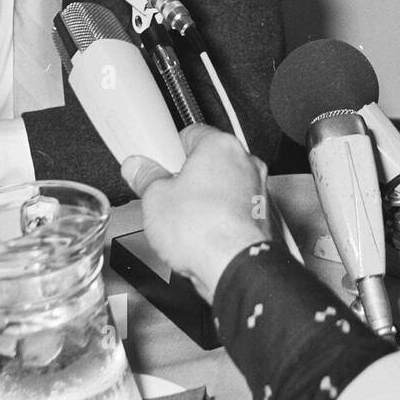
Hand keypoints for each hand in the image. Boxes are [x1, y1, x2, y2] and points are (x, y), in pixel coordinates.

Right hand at [121, 125, 272, 301]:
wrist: (235, 265)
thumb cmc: (202, 229)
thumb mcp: (156, 200)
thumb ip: (146, 178)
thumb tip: (136, 167)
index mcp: (220, 146)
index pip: (192, 133)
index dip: (171, 148)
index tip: (159, 163)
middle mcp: (245, 162)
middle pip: (211, 160)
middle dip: (190, 176)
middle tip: (167, 193)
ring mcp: (257, 188)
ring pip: (225, 185)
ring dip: (207, 198)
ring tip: (184, 219)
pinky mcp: (262, 215)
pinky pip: (236, 208)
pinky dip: (222, 216)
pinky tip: (204, 234)